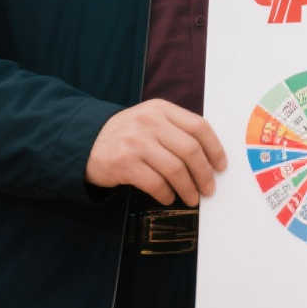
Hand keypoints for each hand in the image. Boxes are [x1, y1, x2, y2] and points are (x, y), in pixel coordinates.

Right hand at [83, 98, 226, 205]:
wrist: (85, 141)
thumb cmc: (127, 134)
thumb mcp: (150, 120)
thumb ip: (176, 129)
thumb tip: (209, 158)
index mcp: (161, 109)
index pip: (198, 126)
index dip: (215, 148)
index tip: (221, 166)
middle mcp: (149, 122)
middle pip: (190, 150)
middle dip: (204, 173)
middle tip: (209, 188)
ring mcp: (136, 142)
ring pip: (175, 169)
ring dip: (188, 188)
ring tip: (192, 198)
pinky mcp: (124, 164)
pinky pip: (155, 183)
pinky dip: (166, 194)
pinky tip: (168, 198)